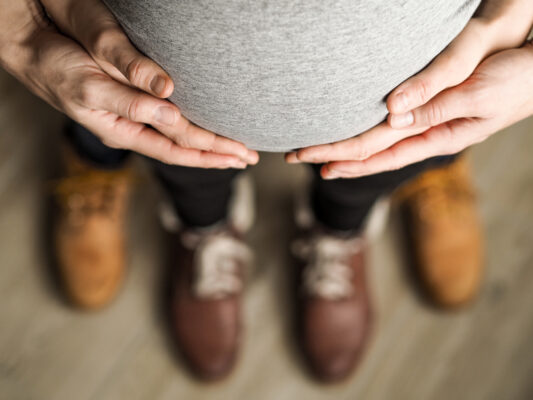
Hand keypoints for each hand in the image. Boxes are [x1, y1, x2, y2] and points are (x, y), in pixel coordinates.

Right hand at [0, 0, 258, 168]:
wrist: (33, 50)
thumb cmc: (57, 69)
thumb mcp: (91, 88)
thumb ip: (130, 101)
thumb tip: (172, 113)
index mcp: (125, 130)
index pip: (177, 149)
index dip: (209, 153)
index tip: (239, 155)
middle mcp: (134, 126)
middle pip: (184, 147)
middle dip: (217, 153)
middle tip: (249, 156)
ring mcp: (134, 114)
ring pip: (180, 135)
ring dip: (209, 142)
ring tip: (235, 148)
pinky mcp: (134, 99)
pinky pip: (171, 120)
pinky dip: (193, 125)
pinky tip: (204, 126)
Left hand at [286, 1, 532, 177]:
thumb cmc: (516, 82)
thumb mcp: (479, 95)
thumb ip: (437, 107)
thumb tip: (394, 119)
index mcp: (436, 135)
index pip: (380, 153)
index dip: (347, 158)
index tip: (316, 163)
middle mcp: (426, 133)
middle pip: (370, 150)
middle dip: (334, 154)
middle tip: (297, 154)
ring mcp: (427, 123)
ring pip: (377, 140)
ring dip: (345, 145)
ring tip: (315, 149)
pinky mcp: (430, 109)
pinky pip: (391, 126)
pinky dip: (367, 132)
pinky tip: (353, 131)